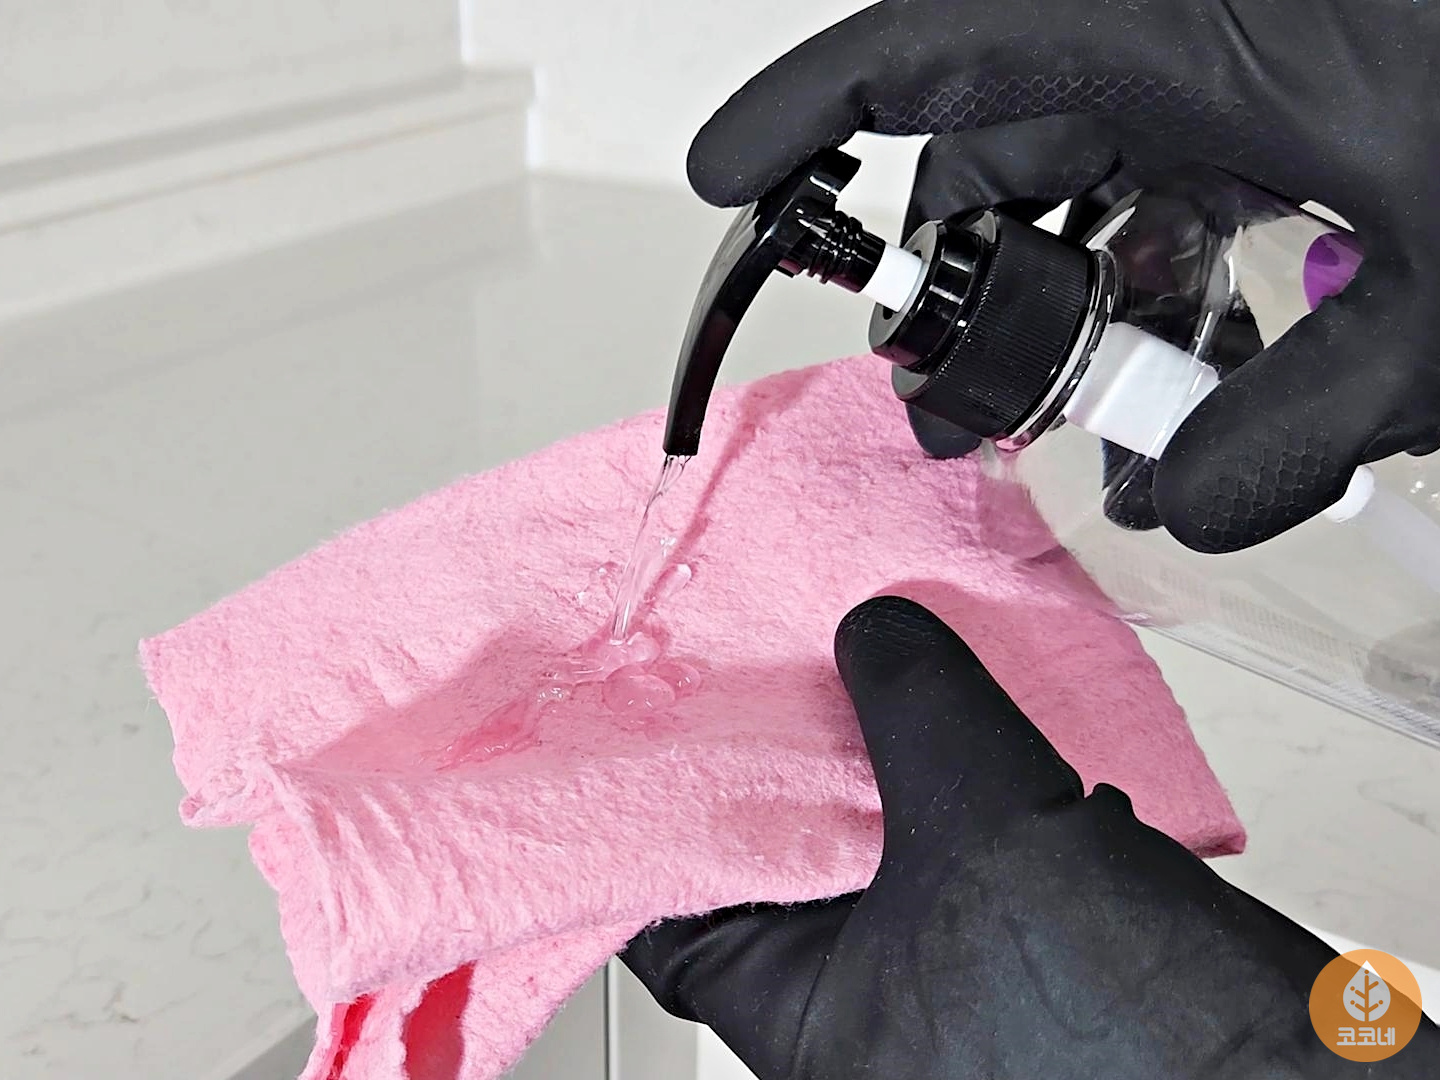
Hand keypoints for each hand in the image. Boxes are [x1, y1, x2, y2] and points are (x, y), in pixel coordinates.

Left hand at [622, 596, 1438, 1077]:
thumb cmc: (1137, 1042)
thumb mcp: (991, 836)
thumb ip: (918, 713)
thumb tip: (871, 633)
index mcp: (804, 1013)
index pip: (674, 907)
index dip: (651, 814)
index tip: (651, 722)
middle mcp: (860, 1002)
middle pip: (776, 857)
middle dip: (780, 758)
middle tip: (766, 662)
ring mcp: (941, 976)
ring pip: (876, 844)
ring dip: (880, 756)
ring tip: (865, 662)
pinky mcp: (1020, 948)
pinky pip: (960, 847)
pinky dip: (961, 779)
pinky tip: (973, 715)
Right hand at [687, 1, 1439, 551]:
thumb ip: (1285, 433)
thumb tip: (1182, 514)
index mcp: (1187, 30)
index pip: (933, 50)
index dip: (809, 114)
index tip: (730, 179)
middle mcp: (1189, 31)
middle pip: (1000, 151)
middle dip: (961, 291)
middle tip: (947, 411)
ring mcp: (1236, 65)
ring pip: (1087, 183)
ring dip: (1075, 311)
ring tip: (1087, 428)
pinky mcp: (1286, 102)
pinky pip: (1174, 189)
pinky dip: (1166, 288)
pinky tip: (1193, 390)